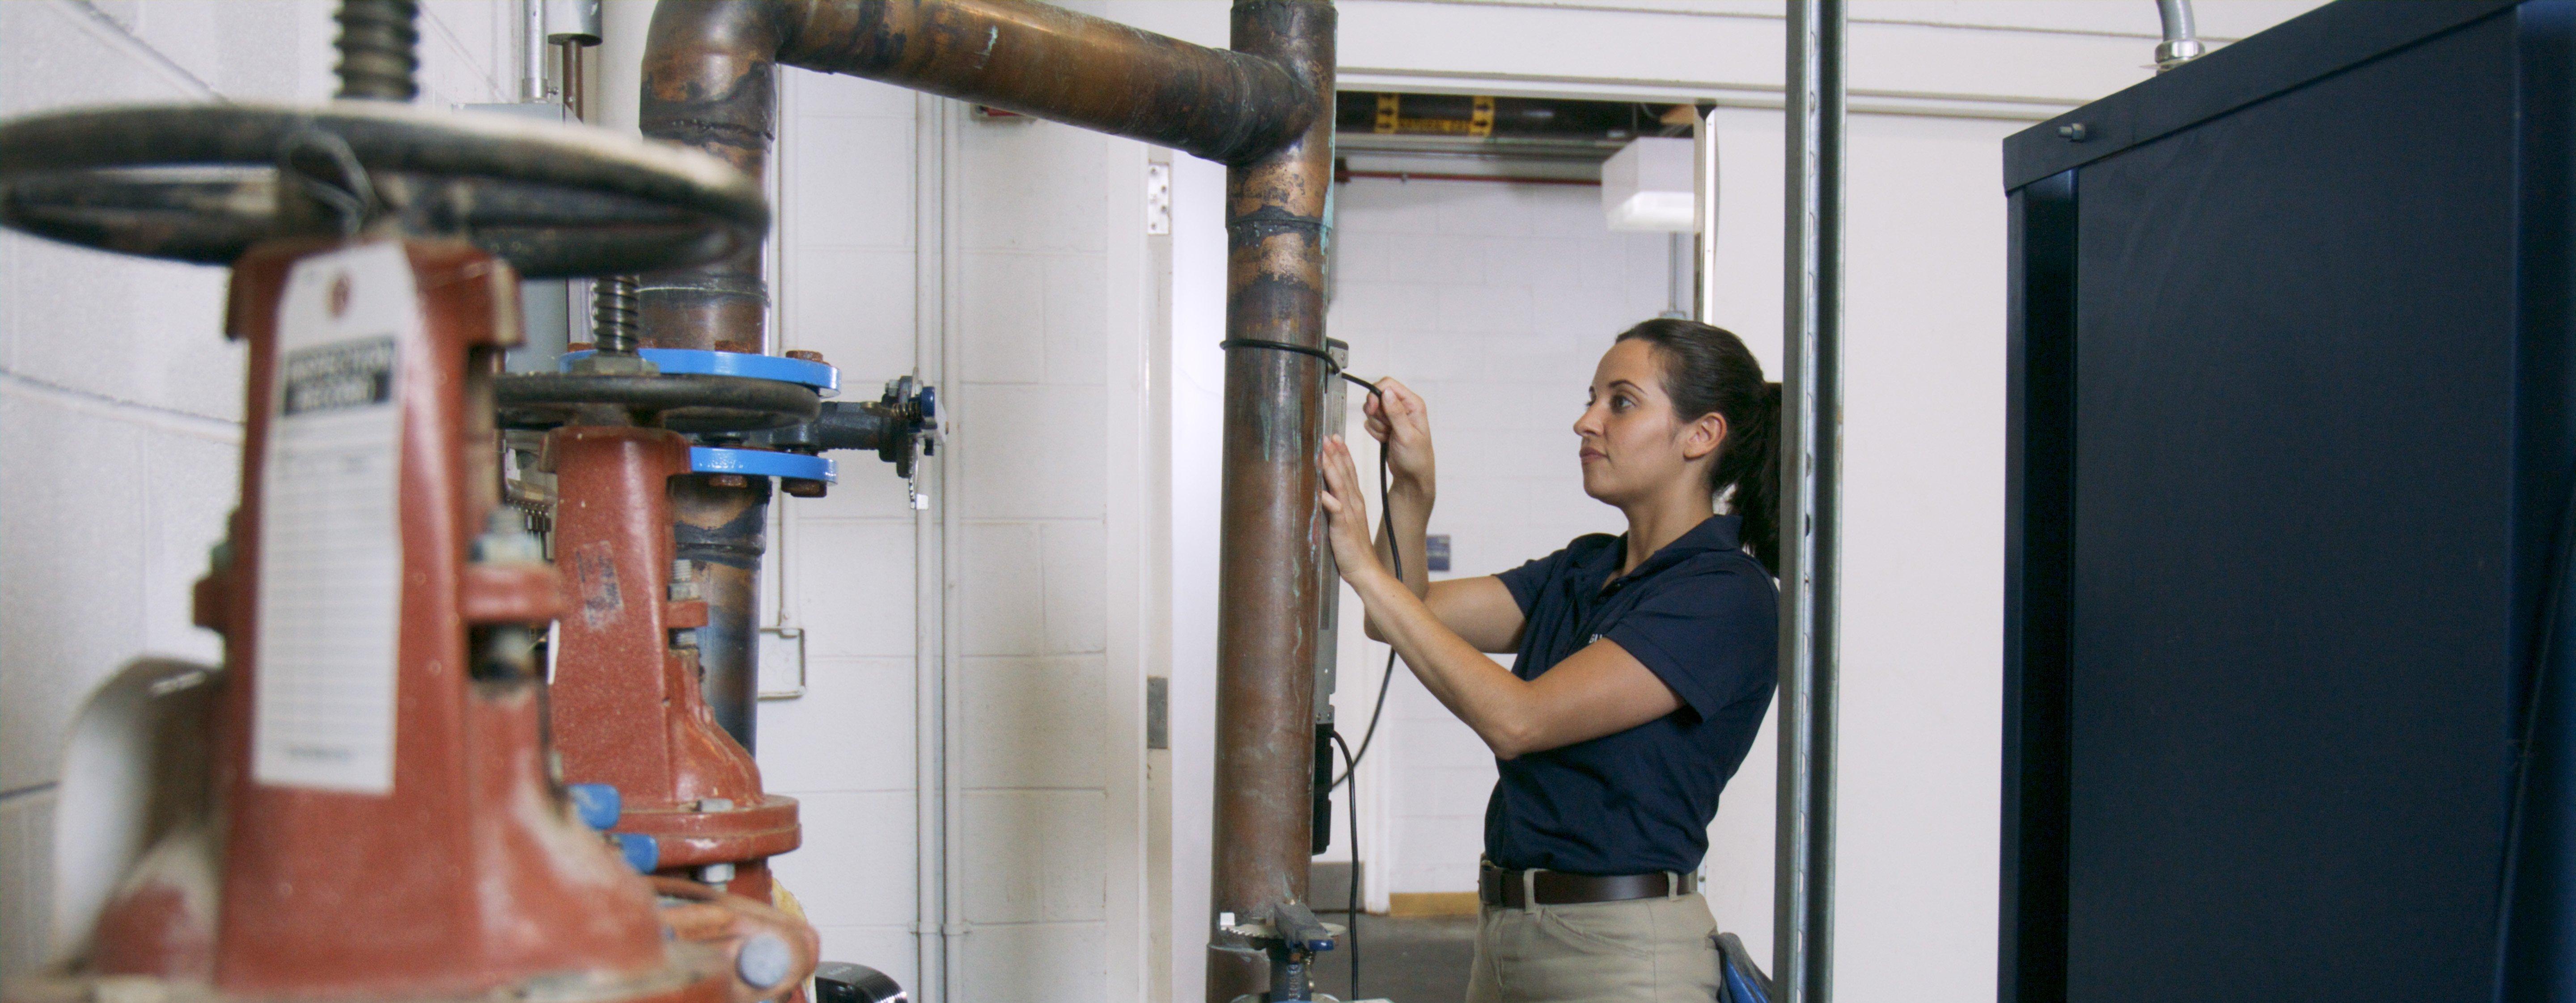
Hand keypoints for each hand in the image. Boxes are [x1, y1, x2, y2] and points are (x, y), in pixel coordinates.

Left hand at [1317, 435, 1392, 588]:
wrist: (1365, 569)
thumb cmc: (1353, 548)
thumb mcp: (1346, 522)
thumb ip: (1339, 506)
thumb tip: (1327, 494)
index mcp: (1355, 501)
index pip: (1349, 472)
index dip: (1342, 454)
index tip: (1334, 437)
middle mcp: (1353, 503)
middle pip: (1344, 473)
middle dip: (1336, 453)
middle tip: (1328, 435)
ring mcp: (1348, 514)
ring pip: (1339, 485)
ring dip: (1330, 468)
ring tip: (1322, 452)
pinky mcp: (1342, 527)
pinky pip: (1334, 510)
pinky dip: (1327, 499)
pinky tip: (1319, 489)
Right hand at [1361, 377, 1434, 498]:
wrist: (1412, 475)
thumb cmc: (1416, 457)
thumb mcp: (1406, 435)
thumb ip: (1396, 413)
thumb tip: (1386, 392)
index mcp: (1413, 404)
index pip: (1388, 385)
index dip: (1376, 394)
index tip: (1373, 408)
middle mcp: (1403, 406)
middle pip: (1377, 396)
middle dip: (1376, 413)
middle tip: (1385, 428)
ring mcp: (1393, 416)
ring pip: (1372, 410)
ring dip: (1376, 425)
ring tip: (1389, 436)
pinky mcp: (1385, 425)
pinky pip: (1370, 422)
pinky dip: (1375, 432)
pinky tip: (1385, 440)